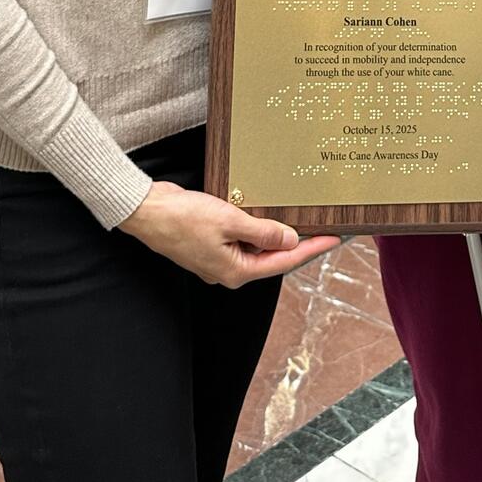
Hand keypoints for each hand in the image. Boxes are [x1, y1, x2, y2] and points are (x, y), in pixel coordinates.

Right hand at [119, 181, 339, 286]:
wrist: (147, 211)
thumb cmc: (182, 218)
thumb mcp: (229, 221)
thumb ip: (262, 231)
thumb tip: (289, 239)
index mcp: (236, 271)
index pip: (284, 262)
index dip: (312, 248)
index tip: (334, 238)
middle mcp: (229, 270)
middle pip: (273, 257)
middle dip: (298, 243)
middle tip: (324, 228)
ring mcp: (219, 257)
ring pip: (257, 247)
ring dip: (276, 233)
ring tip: (302, 219)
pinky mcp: (211, 243)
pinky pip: (242, 238)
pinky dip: (256, 227)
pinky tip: (266, 214)